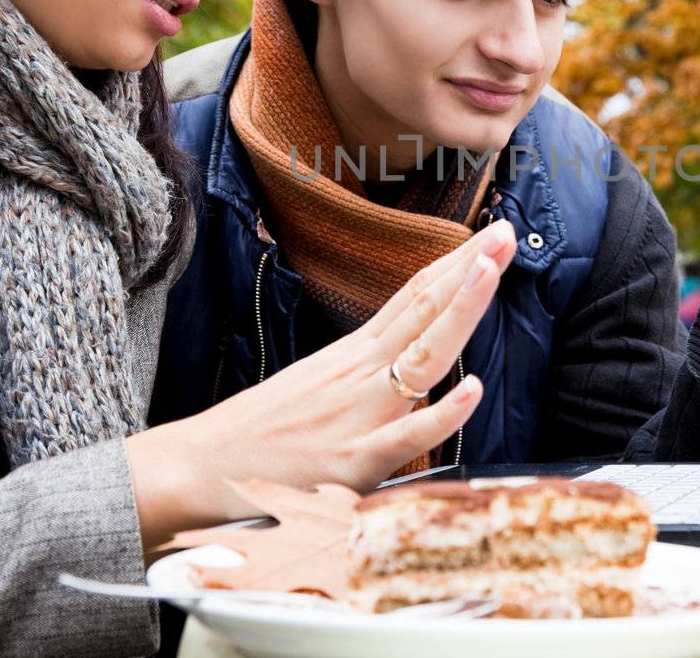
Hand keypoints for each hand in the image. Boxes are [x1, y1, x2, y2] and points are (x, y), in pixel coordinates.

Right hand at [128, 219, 516, 550]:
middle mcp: (359, 374)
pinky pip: (406, 436)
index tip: (491, 235)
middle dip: (469, 268)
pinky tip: (473, 389)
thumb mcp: (316, 389)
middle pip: (423, 310)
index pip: (414, 298)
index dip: (455, 265)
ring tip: (491, 270)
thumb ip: (365, 376)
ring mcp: (359, 415)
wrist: (193, 469)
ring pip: (422, 355)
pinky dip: (442, 412)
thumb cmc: (255, 437)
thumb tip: (409, 362)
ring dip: (460, 310)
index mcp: (352, 357)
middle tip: (507, 230)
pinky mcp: (353, 462)